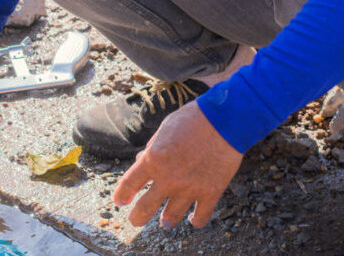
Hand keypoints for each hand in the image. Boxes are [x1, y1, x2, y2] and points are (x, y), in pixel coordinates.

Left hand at [113, 101, 241, 228]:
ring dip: (166, 221)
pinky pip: (200, 217)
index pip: (129, 185)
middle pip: (145, 208)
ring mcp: (189, 188)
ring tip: (165, 223)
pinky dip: (195, 220)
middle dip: (137, 218)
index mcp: (153, 160)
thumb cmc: (192, 120)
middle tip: (135, 221)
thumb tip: (141, 160)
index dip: (121, 196)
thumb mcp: (164, 130)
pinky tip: (192, 219)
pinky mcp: (211, 193)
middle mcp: (168, 179)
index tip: (120, 202)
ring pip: (171, 217)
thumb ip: (151, 149)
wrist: (224, 120)